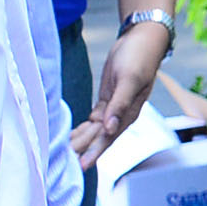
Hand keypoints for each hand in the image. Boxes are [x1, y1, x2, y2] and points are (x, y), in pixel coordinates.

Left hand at [70, 19, 171, 166]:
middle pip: (99, 138)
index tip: (81, 165)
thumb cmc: (139, 57)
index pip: (108, 137)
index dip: (95, 152)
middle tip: (64, 162)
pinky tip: (72, 135)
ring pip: (95, 131)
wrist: (142, 40)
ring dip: (81, 141)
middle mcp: (121, 115)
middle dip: (83, 150)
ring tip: (63, 154)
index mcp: (128, 113)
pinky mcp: (107, 101)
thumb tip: (110, 128)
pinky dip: (83, 128)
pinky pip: (93, 121)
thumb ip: (120, 105)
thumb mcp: (129, 79)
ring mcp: (113, 108)